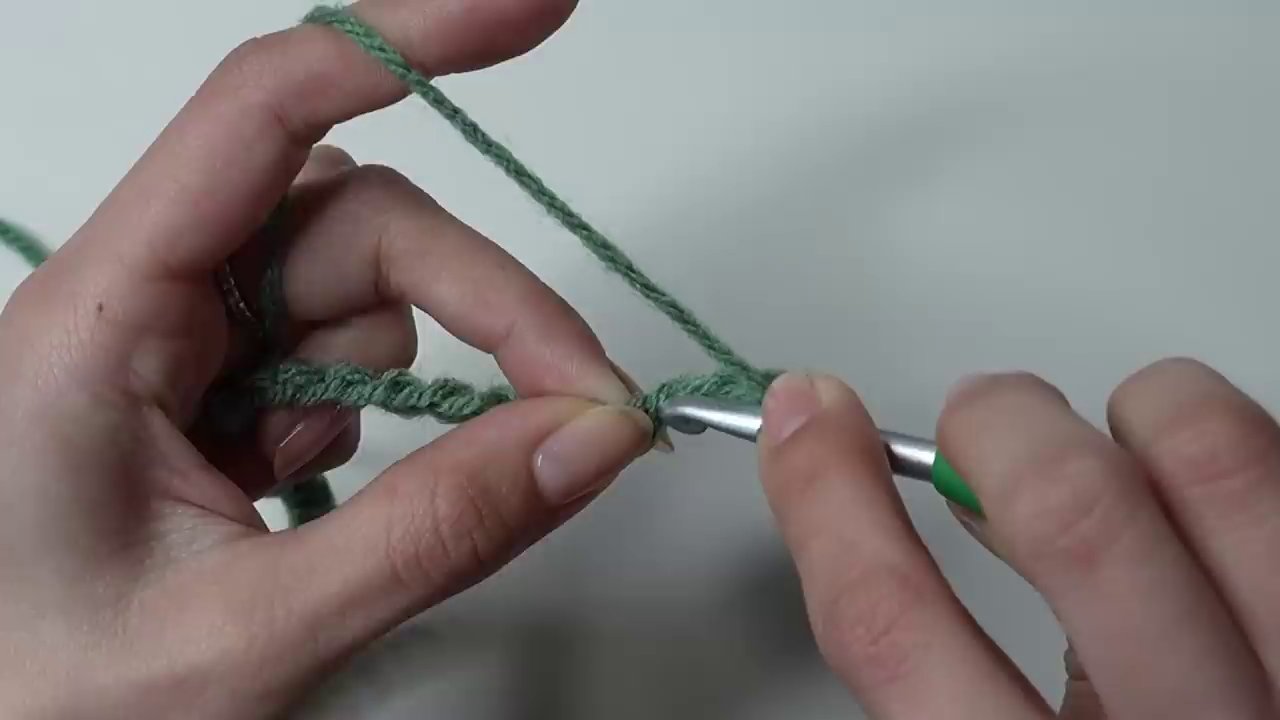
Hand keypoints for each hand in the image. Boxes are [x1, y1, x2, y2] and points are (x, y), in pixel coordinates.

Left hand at [0, 1, 655, 715]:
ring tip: (321, 498)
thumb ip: (431, 532)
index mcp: (97, 317)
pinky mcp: (207, 372)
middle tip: (582, 407)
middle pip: (360, 219)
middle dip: (484, 305)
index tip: (534, 9)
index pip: (264, 110)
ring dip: (405, 374)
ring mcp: (175, 330)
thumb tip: (590, 436)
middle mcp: (136, 292)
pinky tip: (294, 489)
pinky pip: (336, 344)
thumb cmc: (35, 699)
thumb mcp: (248, 630)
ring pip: (359, 283)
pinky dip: (365, 407)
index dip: (407, 38)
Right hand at [758, 362, 1279, 718]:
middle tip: (979, 423)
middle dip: (995, 422)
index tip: (808, 425)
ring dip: (1137, 411)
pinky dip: (1220, 447)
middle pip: (1073, 513)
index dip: (829, 501)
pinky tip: (1196, 489)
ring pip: (1214, 461)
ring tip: (1115, 442)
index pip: (897, 631)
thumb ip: (956, 654)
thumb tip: (957, 492)